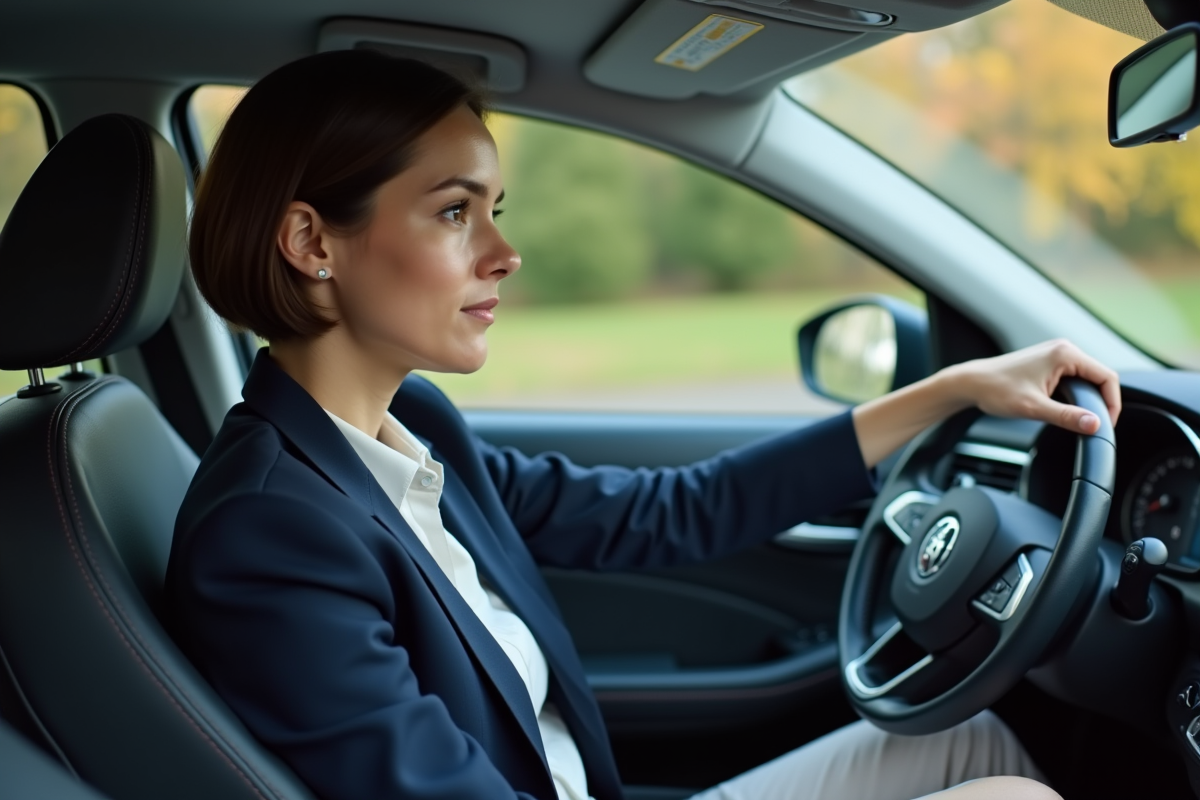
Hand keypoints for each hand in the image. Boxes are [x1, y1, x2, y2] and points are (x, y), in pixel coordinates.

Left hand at [852, 339, 1119, 467]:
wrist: (970, 383)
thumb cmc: (995, 390)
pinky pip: (1073, 380)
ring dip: (1087, 400)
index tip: (1106, 425)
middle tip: (1094, 427)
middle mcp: (1064, 350)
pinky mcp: (1049, 363)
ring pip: (1086, 380)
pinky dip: (1075, 396)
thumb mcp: (1033, 408)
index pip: (1107, 377)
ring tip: (1080, 421)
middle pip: (1099, 378)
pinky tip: (1067, 411)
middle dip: (1101, 403)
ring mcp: (1056, 355)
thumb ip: (1066, 417)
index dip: (1112, 403)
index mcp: (1065, 354)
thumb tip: (1095, 425)